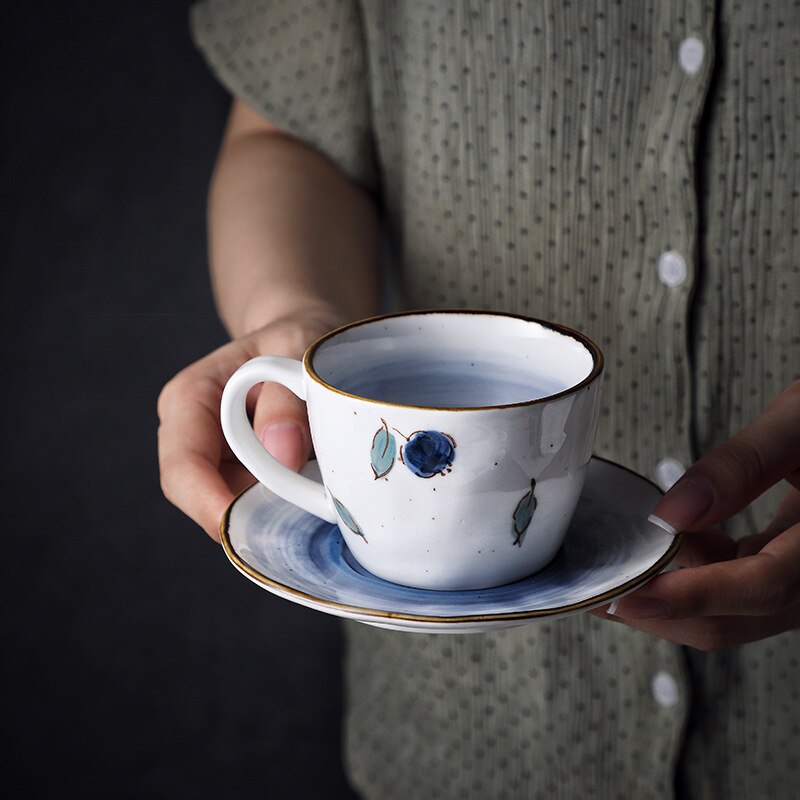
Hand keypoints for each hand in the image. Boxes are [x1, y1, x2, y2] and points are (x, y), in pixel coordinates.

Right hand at [157, 306, 346, 539]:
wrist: (309, 339)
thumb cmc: (299, 337)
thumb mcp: (298, 348)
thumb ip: (286, 398)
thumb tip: (281, 453)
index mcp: (190, 399)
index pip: (183, 466)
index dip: (210, 503)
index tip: (253, 527)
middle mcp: (196, 437)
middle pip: (207, 498)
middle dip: (253, 515)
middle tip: (305, 516)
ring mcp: (222, 462)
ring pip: (239, 509)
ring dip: (277, 513)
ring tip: (322, 496)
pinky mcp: (249, 477)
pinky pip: (264, 507)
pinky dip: (291, 508)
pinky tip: (321, 495)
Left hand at [595, 380, 799, 649]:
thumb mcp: (799, 423)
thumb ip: (740, 466)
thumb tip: (670, 514)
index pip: (762, 585)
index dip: (691, 596)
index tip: (628, 599)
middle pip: (734, 619)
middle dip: (659, 611)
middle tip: (594, 594)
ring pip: (730, 613)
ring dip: (670, 595)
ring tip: (616, 569)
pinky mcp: (788, 574)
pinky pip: (735, 589)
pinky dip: (694, 574)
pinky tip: (670, 545)